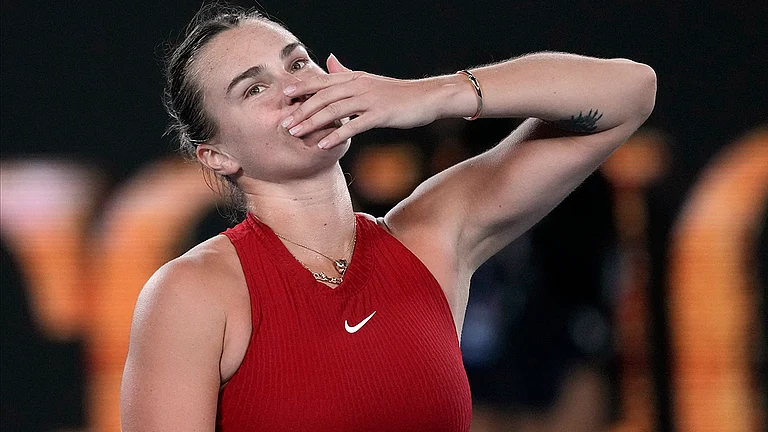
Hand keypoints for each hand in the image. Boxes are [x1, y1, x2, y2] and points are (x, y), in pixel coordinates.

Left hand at [281, 54, 439, 148]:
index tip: (284, 97)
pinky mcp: (380, 114)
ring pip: (333, 110)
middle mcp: (358, 86)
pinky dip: (336, 135)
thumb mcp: (369, 81)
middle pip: (323, 96)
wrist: (427, 98)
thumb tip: (330, 61)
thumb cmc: (397, 94)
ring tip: (296, 134)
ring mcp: (369, 99)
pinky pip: (353, 126)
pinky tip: (323, 145)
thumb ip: (347, 73)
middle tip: (284, 123)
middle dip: (301, 110)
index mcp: (354, 78)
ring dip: (312, 123)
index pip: (322, 81)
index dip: (301, 88)